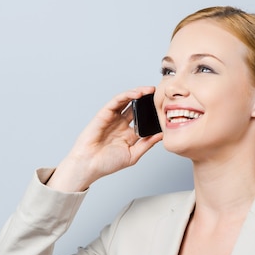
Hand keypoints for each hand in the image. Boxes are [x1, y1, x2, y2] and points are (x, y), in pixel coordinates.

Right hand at [47, 87, 162, 191]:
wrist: (89, 165)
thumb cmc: (107, 163)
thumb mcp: (133, 155)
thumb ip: (147, 144)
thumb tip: (162, 135)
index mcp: (128, 133)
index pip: (143, 119)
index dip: (153, 112)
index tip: (165, 108)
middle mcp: (121, 123)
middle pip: (137, 107)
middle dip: (148, 99)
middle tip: (160, 94)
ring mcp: (113, 117)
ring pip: (127, 100)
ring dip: (139, 93)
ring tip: (150, 90)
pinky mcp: (105, 113)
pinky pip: (117, 100)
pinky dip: (127, 95)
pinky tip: (137, 94)